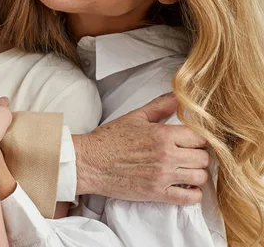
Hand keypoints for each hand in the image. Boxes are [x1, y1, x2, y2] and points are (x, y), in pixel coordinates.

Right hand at [73, 93, 210, 204]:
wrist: (91, 162)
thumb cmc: (110, 139)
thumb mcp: (135, 117)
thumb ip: (159, 106)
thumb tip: (177, 96)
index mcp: (162, 134)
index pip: (199, 137)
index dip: (199, 137)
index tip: (194, 139)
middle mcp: (166, 155)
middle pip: (204, 158)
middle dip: (199, 155)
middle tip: (190, 154)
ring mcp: (163, 176)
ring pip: (201, 177)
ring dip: (197, 173)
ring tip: (187, 168)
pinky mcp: (158, 193)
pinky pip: (190, 198)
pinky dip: (193, 193)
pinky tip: (186, 186)